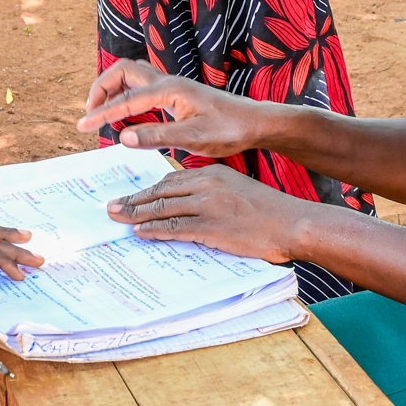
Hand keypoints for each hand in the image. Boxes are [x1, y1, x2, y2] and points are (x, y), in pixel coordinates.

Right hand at [79, 60, 274, 158]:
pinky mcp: (175, 93)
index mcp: (169, 89)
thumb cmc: (229, 130)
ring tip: (101, 112)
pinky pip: (141, 85)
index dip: (101, 114)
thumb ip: (156, 136)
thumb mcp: (193, 138)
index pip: (125, 100)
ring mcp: (171, 85)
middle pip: (122, 71)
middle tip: (90, 114)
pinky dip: (125, 95)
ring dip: (111, 88)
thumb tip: (121, 137)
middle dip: (100, 88)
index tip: (82, 127)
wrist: (254, 123)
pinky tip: (124, 115)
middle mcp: (167, 81)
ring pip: (131, 75)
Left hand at [105, 164, 303, 264]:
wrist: (293, 222)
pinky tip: (140, 232)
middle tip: (112, 206)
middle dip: (134, 200)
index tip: (132, 195)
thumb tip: (188, 206)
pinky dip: (154, 229)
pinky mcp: (211, 226)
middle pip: (160, 191)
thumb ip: (212, 194)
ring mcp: (207, 204)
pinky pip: (174, 227)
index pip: (171, 179)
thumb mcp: (237, 190)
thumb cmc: (269, 212)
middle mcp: (206, 184)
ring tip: (117, 219)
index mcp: (213, 173)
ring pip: (162, 208)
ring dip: (135, 214)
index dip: (148, 189)